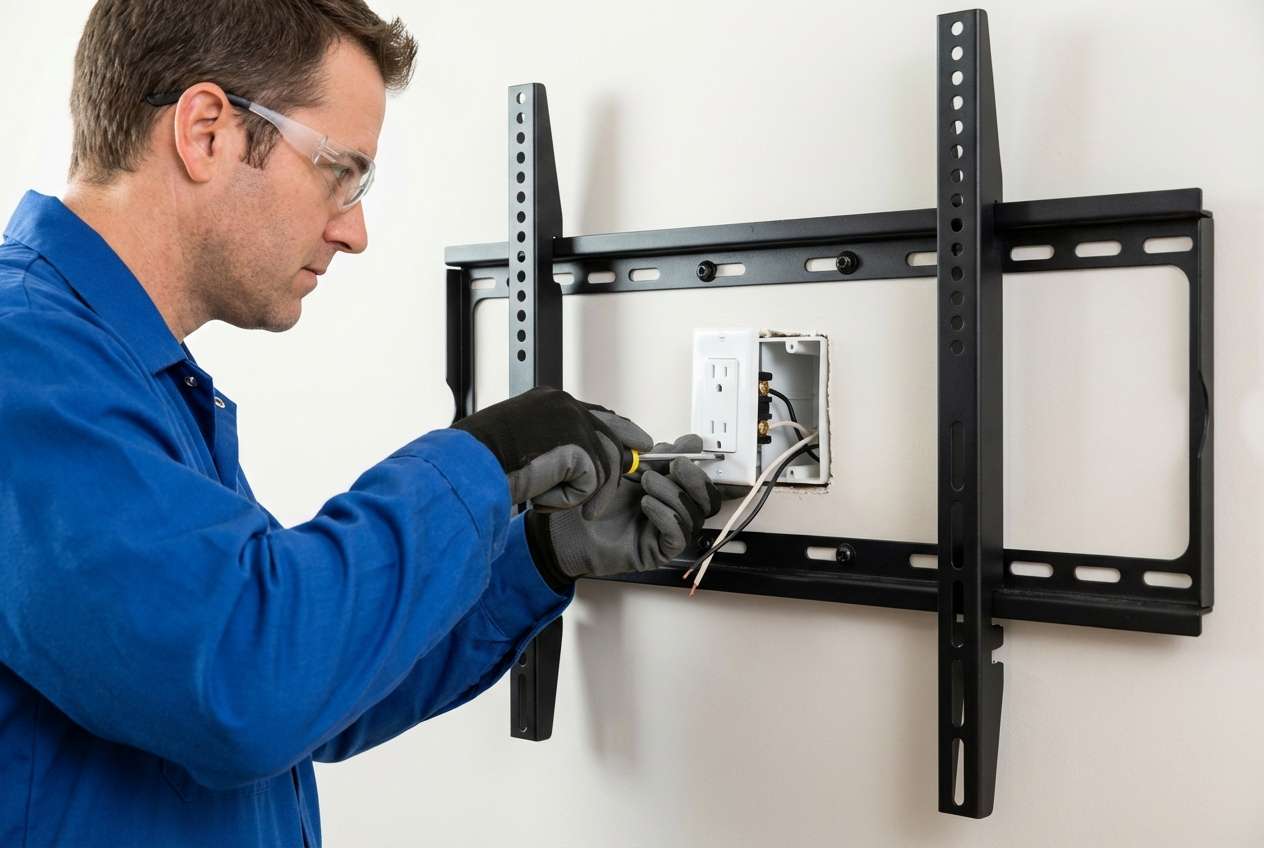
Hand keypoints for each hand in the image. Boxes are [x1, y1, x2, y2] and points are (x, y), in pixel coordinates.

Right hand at [452, 387, 651, 518]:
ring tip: (559, 506)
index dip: (616, 432)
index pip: (596, 414)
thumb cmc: (482, 461)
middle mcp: (564, 404)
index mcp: (549, 400)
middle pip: (612, 433)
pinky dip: (568, 499)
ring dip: (584, 493)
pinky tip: (542, 498)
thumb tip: (581, 461)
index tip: (635, 441)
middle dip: (623, 458)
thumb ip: (552, 445)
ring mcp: (573, 422)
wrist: (469, 466)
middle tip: (637, 465)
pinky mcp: (578, 444)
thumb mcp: (522, 445)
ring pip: (603, 464)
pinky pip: (592, 483)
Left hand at [524, 434, 724, 582]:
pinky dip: (666, 516)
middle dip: (695, 479)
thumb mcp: (625, 464)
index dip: (705, 467)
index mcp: (670, 490)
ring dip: (673, 494)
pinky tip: (647, 505)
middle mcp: (673, 512)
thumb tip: (692, 442)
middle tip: (674, 465)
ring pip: (694, 516)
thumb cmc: (592, 496)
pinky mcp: (657, 552)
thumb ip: (658, 453)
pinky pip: (678, 536)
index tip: (695, 448)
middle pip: (708, 501)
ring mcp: (666, 533)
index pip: (703, 483)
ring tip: (646, 483)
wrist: (566, 525)